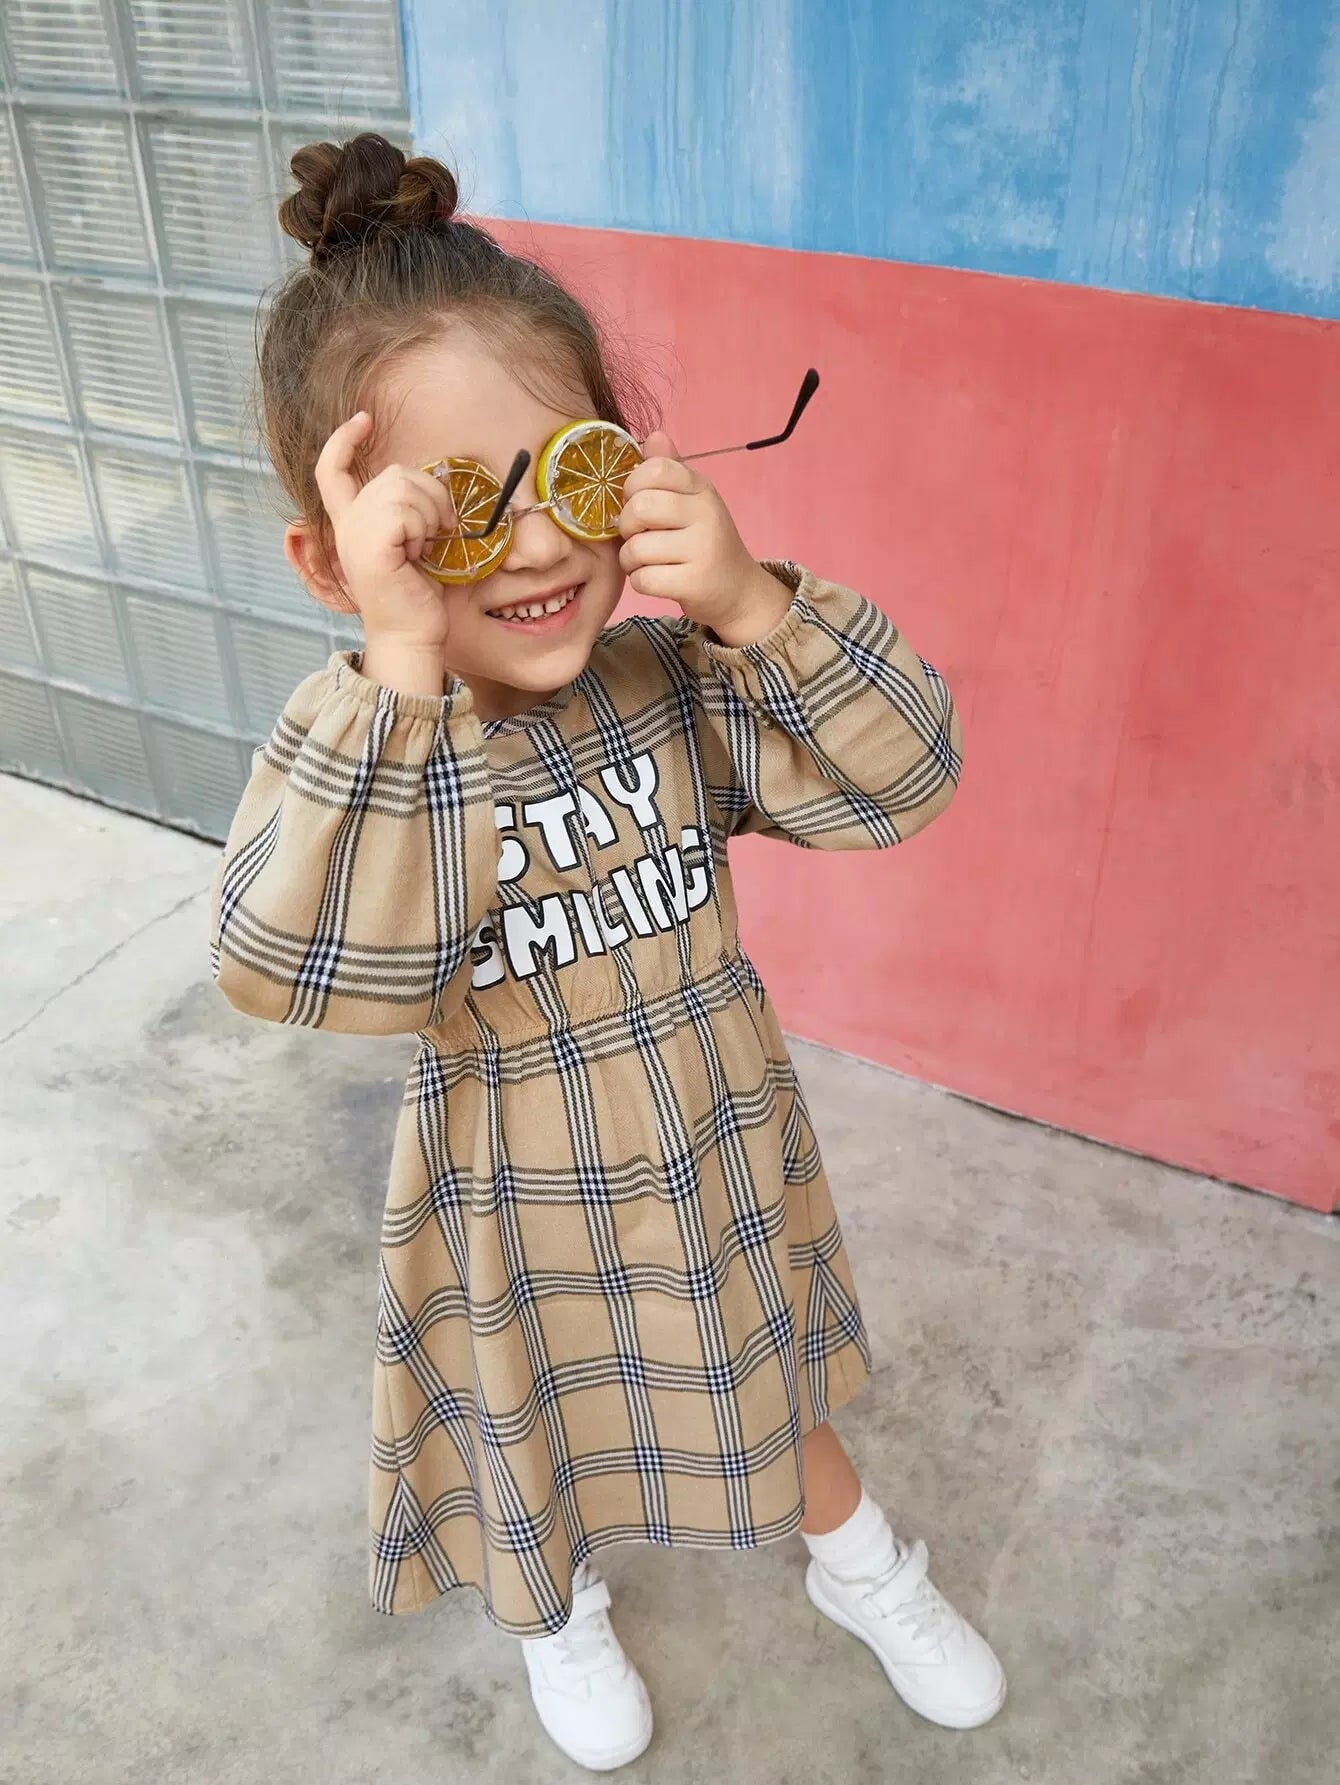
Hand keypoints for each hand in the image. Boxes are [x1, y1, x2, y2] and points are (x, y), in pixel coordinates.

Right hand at [314, 411, 458, 652]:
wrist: (411, 636)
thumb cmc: (417, 596)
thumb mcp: (411, 544)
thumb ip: (408, 511)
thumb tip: (430, 484)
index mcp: (351, 524)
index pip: (330, 470)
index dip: (343, 439)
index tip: (364, 419)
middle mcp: (346, 526)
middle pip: (390, 474)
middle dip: (429, 495)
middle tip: (438, 531)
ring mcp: (354, 535)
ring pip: (401, 487)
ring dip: (429, 513)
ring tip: (427, 545)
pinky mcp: (370, 547)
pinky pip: (405, 511)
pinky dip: (423, 529)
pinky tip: (420, 554)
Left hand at [618, 431, 791, 645]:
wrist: (738, 590)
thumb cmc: (705, 542)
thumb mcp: (693, 501)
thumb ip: (671, 471)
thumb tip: (653, 436)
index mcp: (702, 489)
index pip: (656, 469)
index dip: (633, 486)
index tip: (636, 502)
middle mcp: (706, 514)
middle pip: (641, 507)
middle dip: (627, 526)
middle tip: (637, 535)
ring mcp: (703, 549)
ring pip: (636, 548)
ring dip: (630, 559)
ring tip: (645, 561)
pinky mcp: (695, 583)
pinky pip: (644, 578)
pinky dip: (640, 581)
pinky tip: (654, 579)